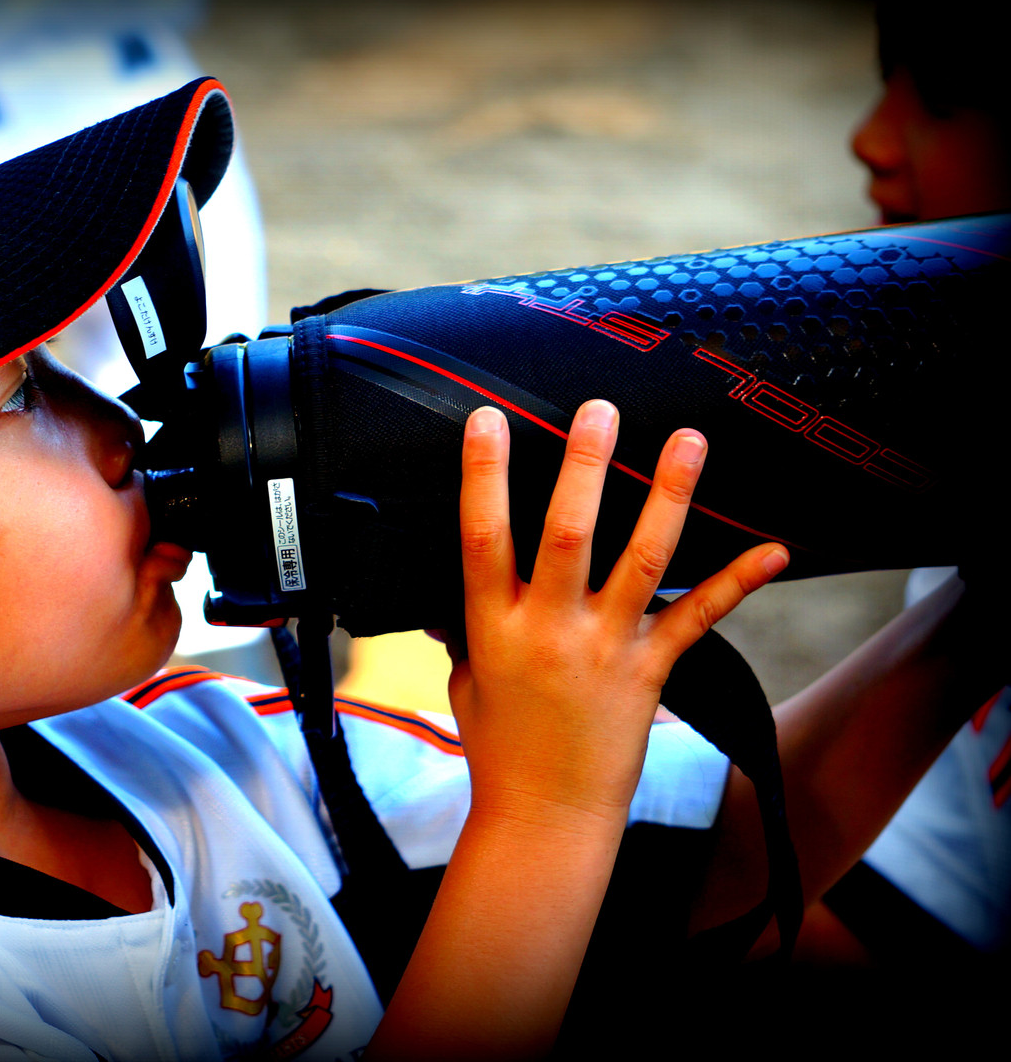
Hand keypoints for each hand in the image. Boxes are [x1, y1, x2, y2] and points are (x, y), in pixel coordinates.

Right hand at [451, 401, 787, 825]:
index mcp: (492, 628)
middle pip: (566, 536)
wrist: (545, 818)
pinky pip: (698, 618)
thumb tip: (454, 583)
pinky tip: (774, 548)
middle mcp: (548, 631)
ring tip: (688, 441)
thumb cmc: (498, 747)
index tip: (487, 419)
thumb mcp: (465, 677)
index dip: (483, 476)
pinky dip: (737, 581)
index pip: (482, 538)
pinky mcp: (650, 672)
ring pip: (641, 562)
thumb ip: (466, 626)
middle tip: (599, 410)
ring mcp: (604, 650)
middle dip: (584, 468)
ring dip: (667, 497)